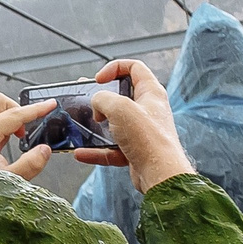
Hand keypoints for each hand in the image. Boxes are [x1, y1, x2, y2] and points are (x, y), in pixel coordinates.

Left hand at [0, 92, 54, 181]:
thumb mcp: (9, 180)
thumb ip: (30, 164)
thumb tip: (43, 151)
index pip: (15, 114)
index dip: (36, 109)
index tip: (49, 105)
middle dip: (17, 109)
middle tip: (26, 127)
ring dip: (7, 119)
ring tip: (15, 139)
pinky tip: (2, 145)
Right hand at [79, 60, 193, 189]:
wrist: (160, 175)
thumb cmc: (148, 140)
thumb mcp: (119, 108)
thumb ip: (102, 99)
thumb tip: (96, 104)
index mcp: (151, 93)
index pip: (134, 68)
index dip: (114, 68)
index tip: (99, 80)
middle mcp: (148, 110)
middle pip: (122, 96)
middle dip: (101, 98)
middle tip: (87, 100)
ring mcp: (141, 131)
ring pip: (114, 124)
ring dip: (97, 126)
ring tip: (83, 126)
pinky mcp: (135, 151)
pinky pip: (111, 148)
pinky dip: (96, 151)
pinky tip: (82, 153)